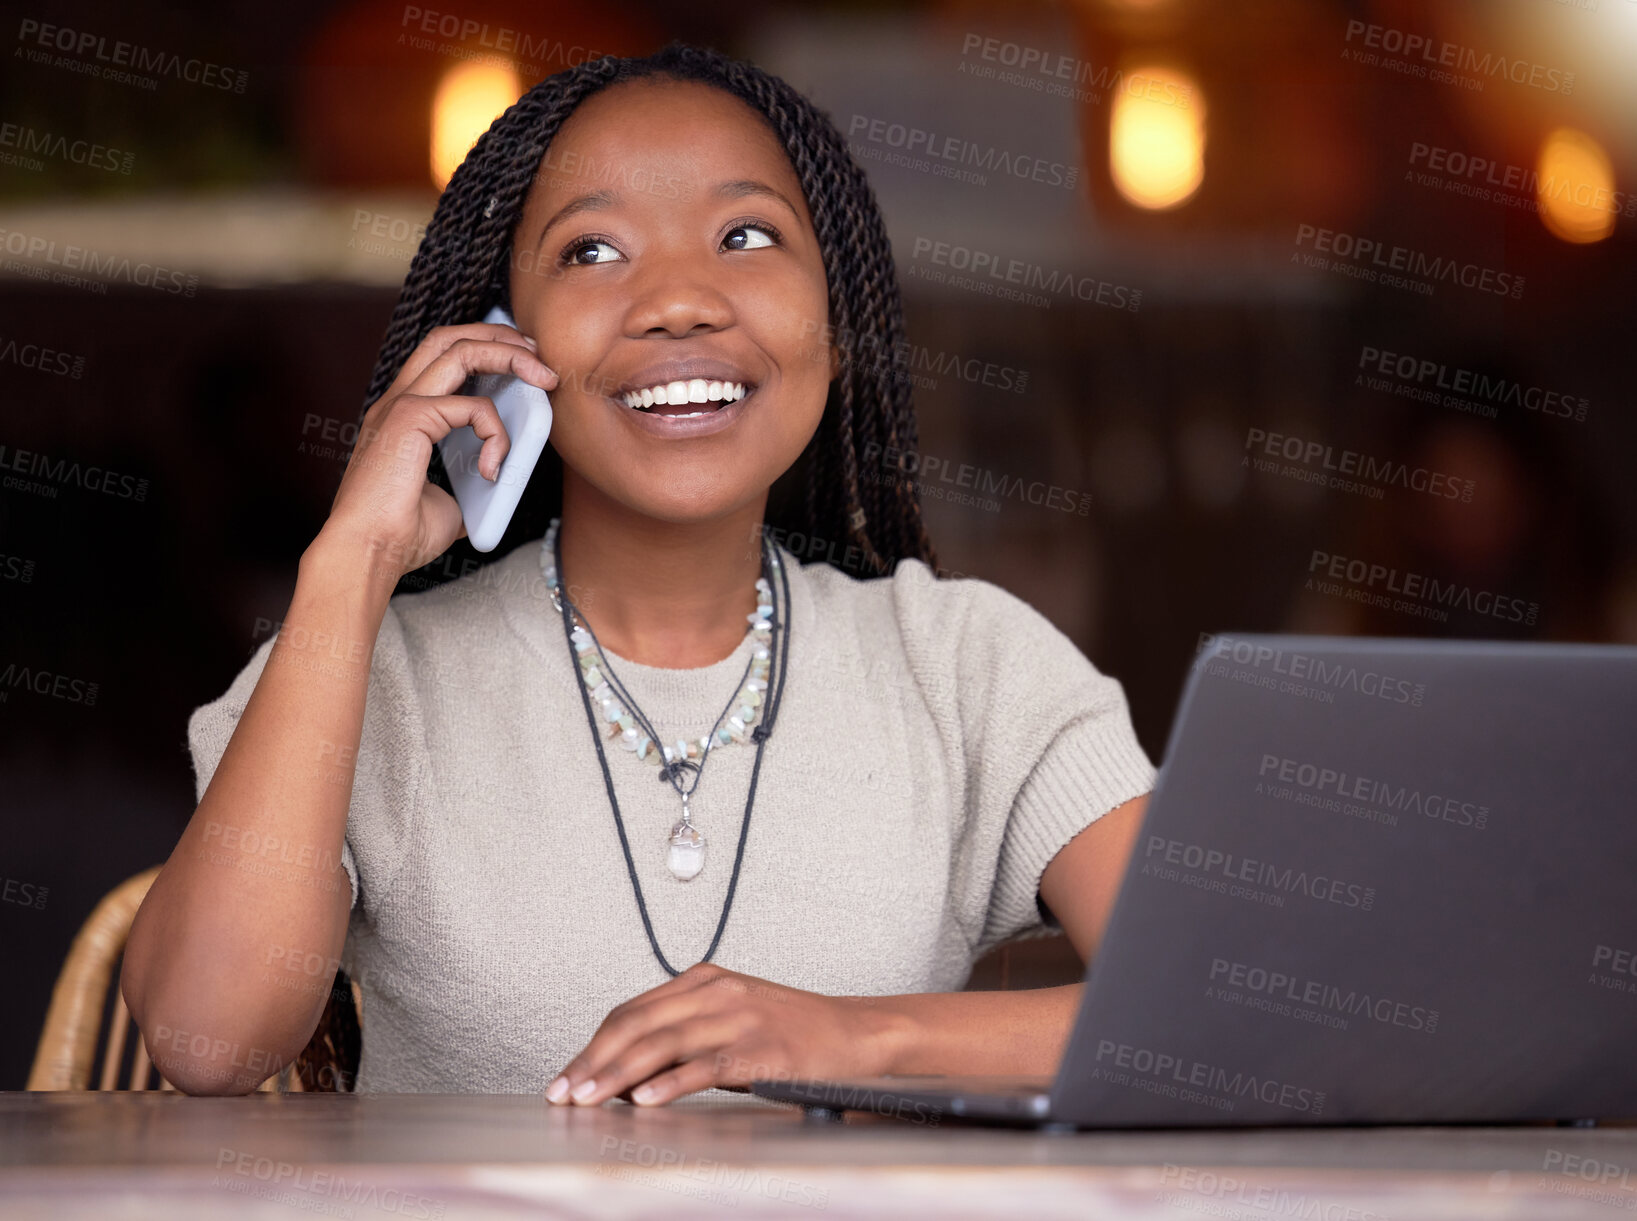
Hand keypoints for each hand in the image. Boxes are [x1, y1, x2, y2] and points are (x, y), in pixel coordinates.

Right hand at [318, 318, 557, 579]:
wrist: (368, 554)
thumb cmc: (401, 536)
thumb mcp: (451, 501)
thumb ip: (473, 480)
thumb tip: (503, 477)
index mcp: (403, 415)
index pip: (442, 356)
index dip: (484, 348)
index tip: (525, 363)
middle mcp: (397, 400)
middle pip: (449, 337)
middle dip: (500, 336)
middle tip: (539, 354)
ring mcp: (400, 404)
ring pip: (460, 349)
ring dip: (509, 356)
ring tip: (544, 377)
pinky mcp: (409, 418)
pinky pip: (474, 407)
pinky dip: (496, 433)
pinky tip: (492, 470)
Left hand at [546, 963, 902, 1106]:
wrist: (853, 1034)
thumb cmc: (791, 1031)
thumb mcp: (730, 1015)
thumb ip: (683, 1029)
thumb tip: (623, 1067)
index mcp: (704, 980)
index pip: (631, 1011)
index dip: (593, 1045)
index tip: (566, 1075)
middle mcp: (717, 992)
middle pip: (638, 1024)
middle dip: (594, 1061)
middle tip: (565, 1092)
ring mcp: (740, 1017)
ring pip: (664, 1043)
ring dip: (618, 1074)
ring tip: (590, 1098)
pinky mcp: (762, 1048)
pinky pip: (706, 1066)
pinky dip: (671, 1082)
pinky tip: (646, 1099)